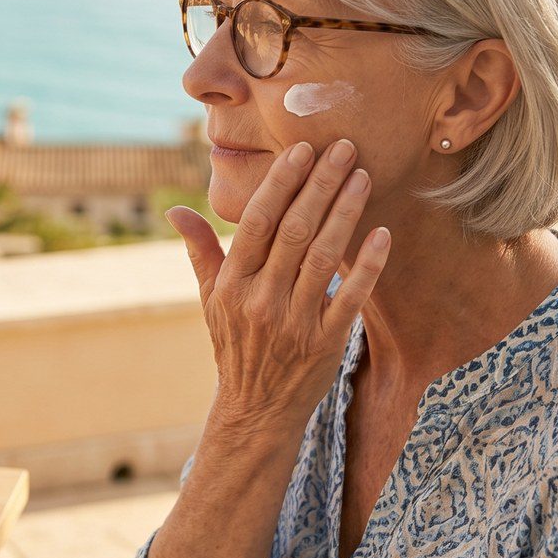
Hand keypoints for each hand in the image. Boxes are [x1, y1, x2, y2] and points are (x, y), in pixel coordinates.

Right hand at [166, 138, 390, 433]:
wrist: (255, 410)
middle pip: (294, 231)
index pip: (258, 222)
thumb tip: (176, 212)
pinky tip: (381, 234)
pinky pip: (351, 298)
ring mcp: (294, 322)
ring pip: (323, 257)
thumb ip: (200, 251)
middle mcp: (260, 300)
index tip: (302, 150)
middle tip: (343, 148)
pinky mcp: (325, 343)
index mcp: (232, 284)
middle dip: (320, 185)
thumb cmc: (234, 345)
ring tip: (362, 177)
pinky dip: (367, 265)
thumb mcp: (210, 300)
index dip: (281, 183)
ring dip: (345, 213)